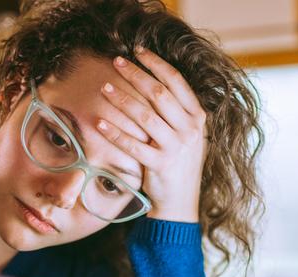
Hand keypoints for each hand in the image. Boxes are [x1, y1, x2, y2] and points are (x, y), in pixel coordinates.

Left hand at [97, 47, 206, 222]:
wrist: (181, 203)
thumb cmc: (178, 165)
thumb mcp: (187, 136)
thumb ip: (176, 112)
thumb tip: (152, 82)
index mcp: (198, 118)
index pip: (177, 82)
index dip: (156, 64)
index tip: (138, 51)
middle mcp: (190, 130)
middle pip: (159, 94)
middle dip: (136, 74)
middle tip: (116, 62)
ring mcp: (177, 148)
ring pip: (145, 116)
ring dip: (122, 99)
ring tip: (105, 88)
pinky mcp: (161, 165)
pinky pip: (134, 145)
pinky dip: (115, 133)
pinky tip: (99, 123)